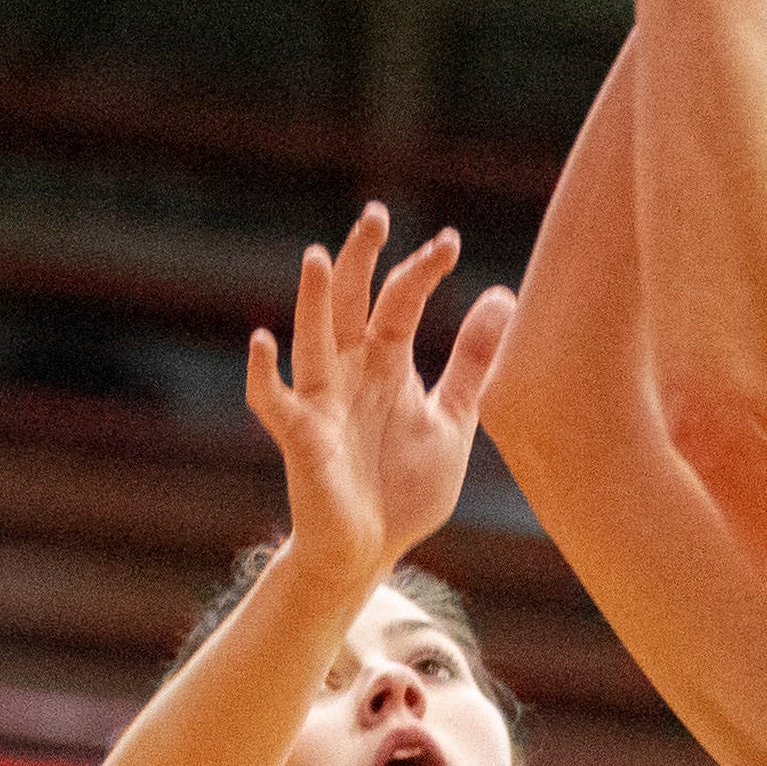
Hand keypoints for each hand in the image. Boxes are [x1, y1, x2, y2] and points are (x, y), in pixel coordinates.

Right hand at [243, 205, 513, 582]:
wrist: (371, 551)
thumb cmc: (404, 488)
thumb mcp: (454, 419)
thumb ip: (472, 361)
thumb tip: (504, 295)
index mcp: (385, 362)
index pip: (401, 300)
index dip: (422, 270)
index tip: (450, 242)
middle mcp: (349, 371)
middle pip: (350, 302)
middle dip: (361, 259)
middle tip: (376, 214)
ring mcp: (321, 401)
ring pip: (312, 339)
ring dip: (312, 300)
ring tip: (317, 256)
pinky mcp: (300, 437)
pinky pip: (272, 400)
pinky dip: (263, 372)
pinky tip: (261, 341)